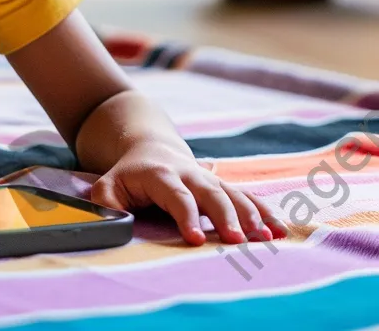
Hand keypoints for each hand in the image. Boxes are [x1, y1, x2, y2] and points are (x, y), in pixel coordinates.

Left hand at [88, 141, 288, 246]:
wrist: (150, 146)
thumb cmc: (129, 174)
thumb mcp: (108, 184)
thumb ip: (106, 203)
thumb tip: (111, 222)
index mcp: (161, 175)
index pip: (176, 195)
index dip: (186, 215)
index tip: (196, 239)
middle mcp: (190, 174)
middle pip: (212, 193)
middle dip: (226, 216)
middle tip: (237, 241)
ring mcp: (210, 179)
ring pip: (234, 194)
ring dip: (252, 215)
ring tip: (267, 238)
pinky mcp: (223, 186)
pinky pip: (248, 197)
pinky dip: (265, 212)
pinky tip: (281, 232)